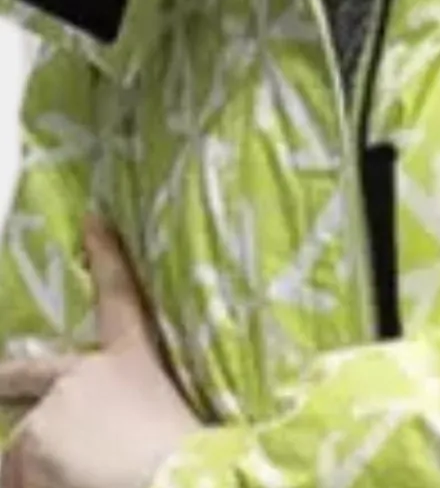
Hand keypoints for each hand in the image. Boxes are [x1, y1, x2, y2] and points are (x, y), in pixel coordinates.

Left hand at [0, 218, 202, 487]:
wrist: (174, 478)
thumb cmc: (180, 449)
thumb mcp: (165, 413)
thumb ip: (128, 404)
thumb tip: (105, 429)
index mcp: (135, 357)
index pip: (121, 294)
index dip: (106, 253)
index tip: (92, 219)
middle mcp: (87, 372)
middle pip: (28, 373)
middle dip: (5, 380)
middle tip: (8, 386)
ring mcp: (51, 406)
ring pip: (18, 449)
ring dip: (34, 471)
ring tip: (81, 481)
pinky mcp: (26, 442)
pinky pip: (12, 476)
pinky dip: (30, 487)